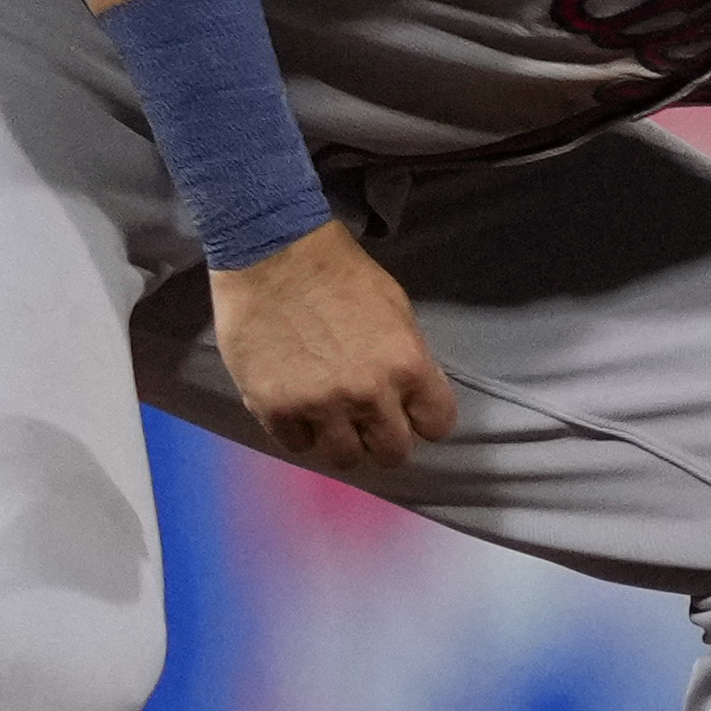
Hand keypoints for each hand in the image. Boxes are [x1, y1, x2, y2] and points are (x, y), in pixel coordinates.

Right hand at [210, 221, 459, 470]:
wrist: (273, 252)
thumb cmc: (341, 274)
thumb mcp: (397, 311)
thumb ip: (408, 359)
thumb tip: (414, 395)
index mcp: (408, 366)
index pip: (437, 425)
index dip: (423, 419)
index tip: (409, 411)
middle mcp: (369, 394)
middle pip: (393, 452)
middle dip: (383, 438)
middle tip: (367, 420)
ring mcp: (321, 405)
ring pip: (345, 458)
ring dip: (341, 440)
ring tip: (330, 418)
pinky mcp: (275, 407)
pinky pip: (297, 445)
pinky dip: (298, 431)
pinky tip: (296, 407)